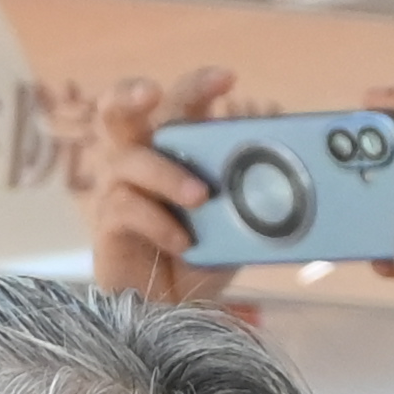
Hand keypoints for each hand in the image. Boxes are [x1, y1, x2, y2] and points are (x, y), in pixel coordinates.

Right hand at [81, 63, 234, 304]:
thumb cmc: (203, 259)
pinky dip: (160, 222)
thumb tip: (285, 161)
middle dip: (132, 94)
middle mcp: (139, 159)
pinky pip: (127, 207)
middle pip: (118, 110)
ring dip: (168, 175)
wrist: (175, 315)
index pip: (181, 103)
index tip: (228, 78)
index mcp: (173, 148)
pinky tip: (183, 242)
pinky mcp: (108, 224)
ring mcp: (118, 189)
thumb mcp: (238, 223)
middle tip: (153, 94)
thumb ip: (254, 191)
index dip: (199, 84)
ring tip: (201, 198)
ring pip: (131, 160)